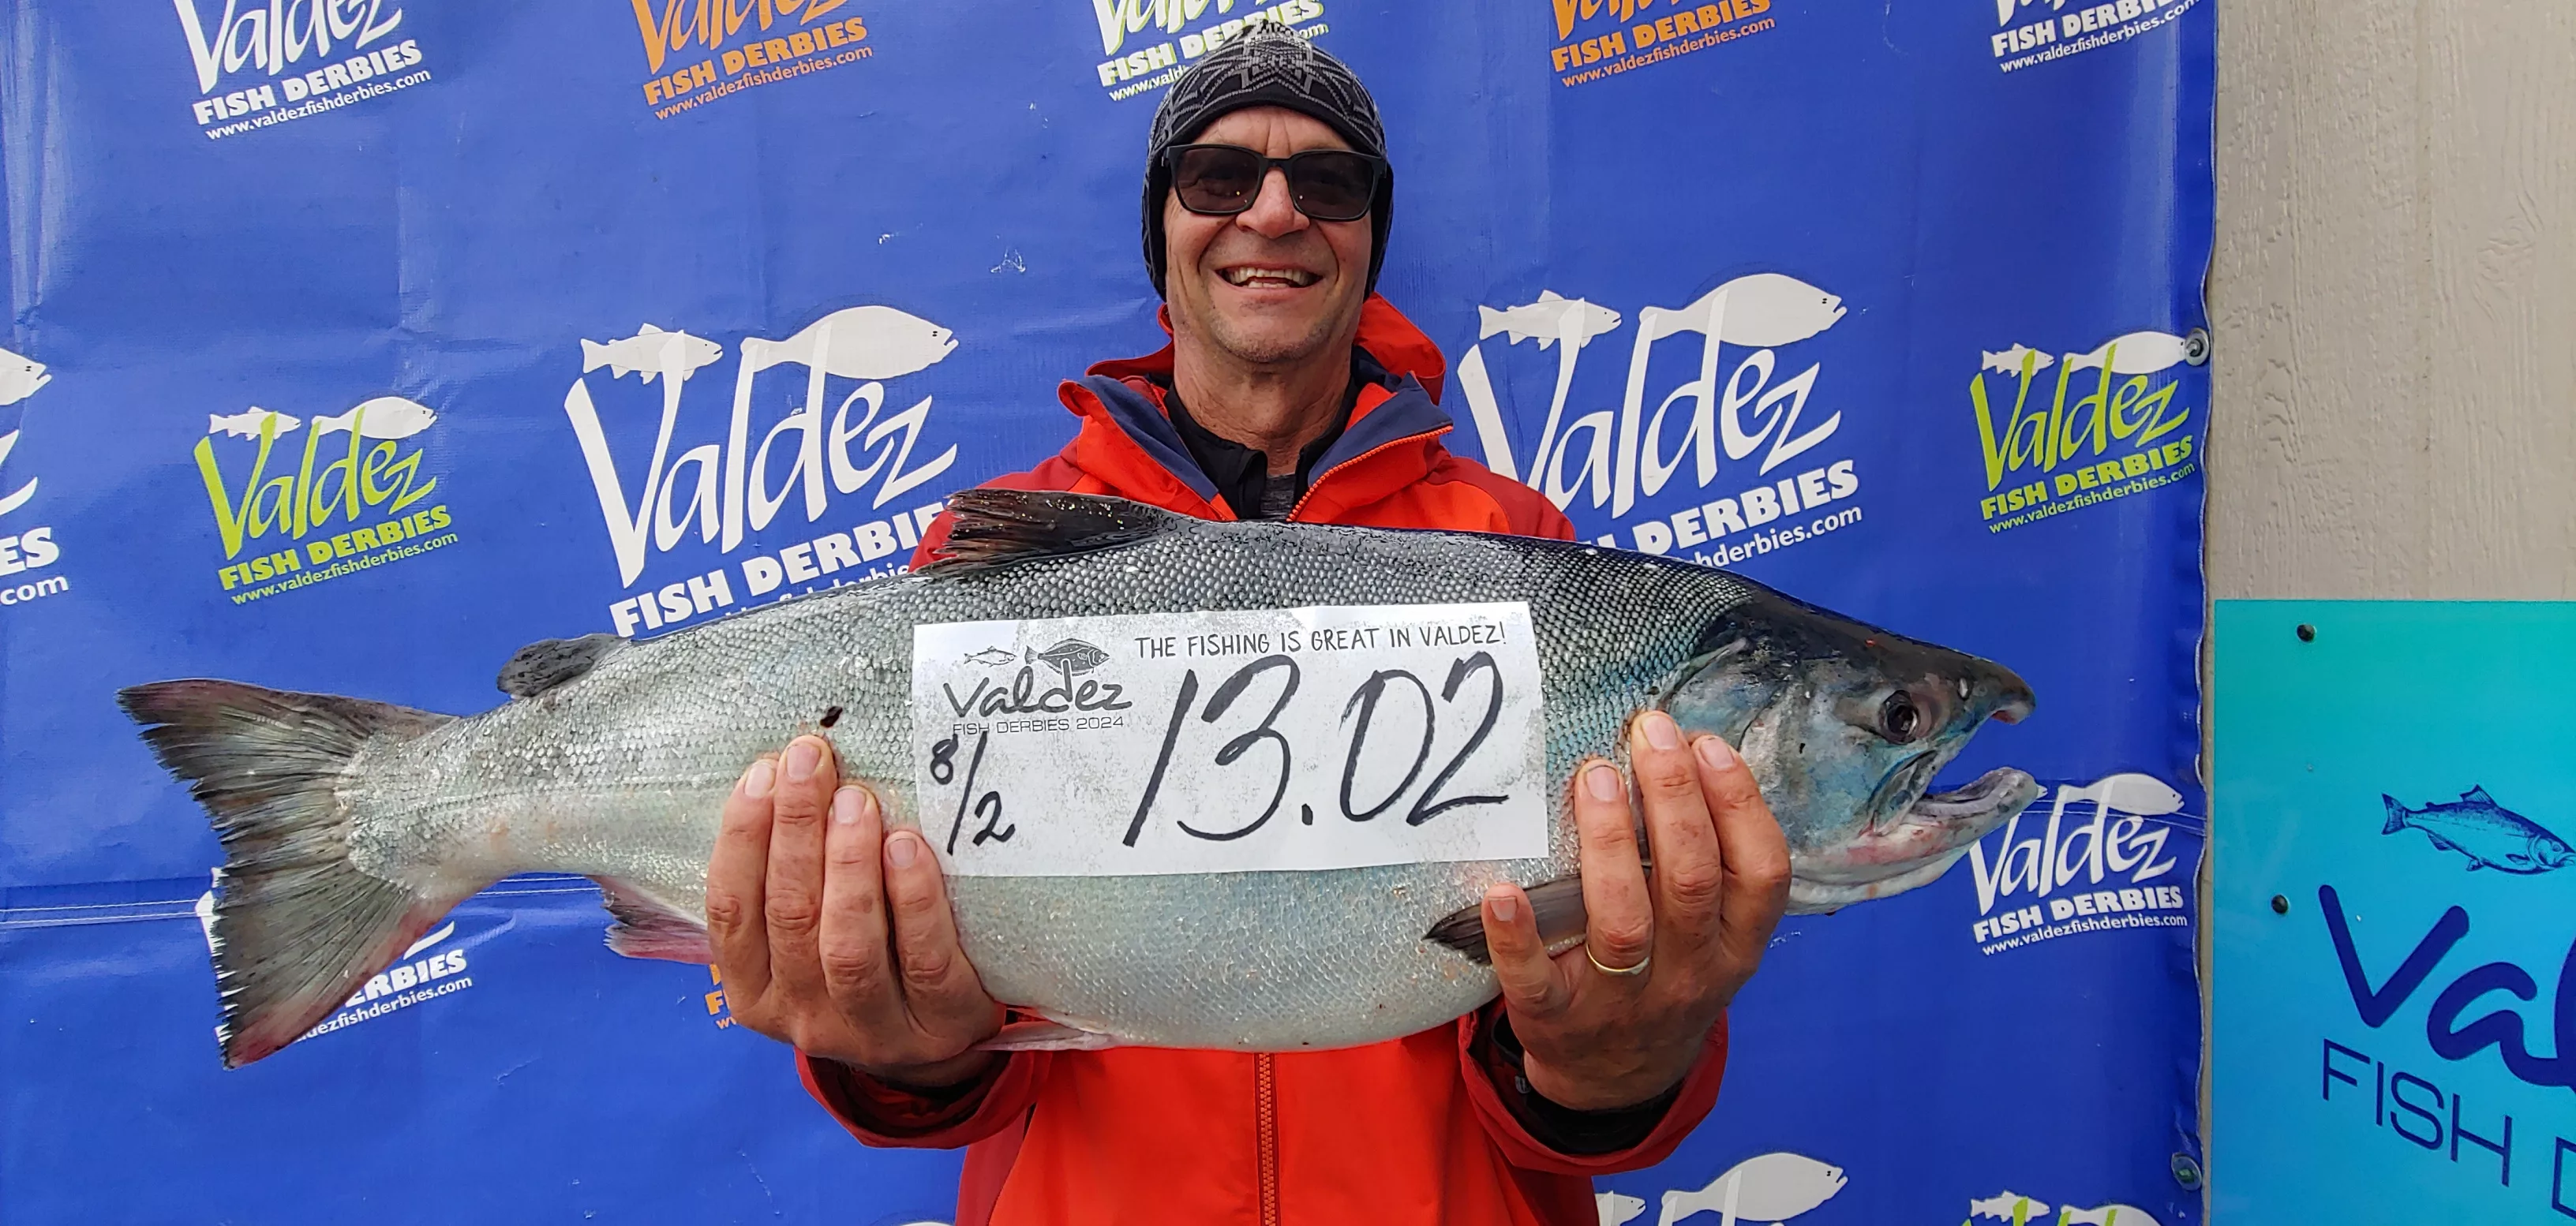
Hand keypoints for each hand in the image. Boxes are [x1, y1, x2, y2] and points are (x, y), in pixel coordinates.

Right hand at [706, 734, 1003, 1085]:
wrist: (942, 1035)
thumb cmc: (868, 958)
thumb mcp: (810, 935)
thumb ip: (791, 877)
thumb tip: (784, 773)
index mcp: (754, 991)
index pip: (730, 911)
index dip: (742, 837)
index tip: (764, 770)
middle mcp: (803, 1018)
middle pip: (789, 916)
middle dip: (795, 829)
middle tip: (812, 760)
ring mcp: (871, 1030)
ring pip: (847, 946)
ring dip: (847, 864)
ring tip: (857, 800)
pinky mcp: (938, 1024)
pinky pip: (922, 959)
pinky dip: (912, 899)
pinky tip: (906, 847)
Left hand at [1477, 711, 1790, 1111]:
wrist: (1613, 1082)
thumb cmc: (1664, 978)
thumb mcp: (1712, 939)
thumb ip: (1710, 865)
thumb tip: (1683, 754)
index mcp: (1734, 948)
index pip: (1760, 873)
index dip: (1739, 804)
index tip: (1706, 744)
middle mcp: (1687, 973)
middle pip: (1691, 882)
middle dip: (1674, 798)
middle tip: (1649, 732)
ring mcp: (1620, 1000)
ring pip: (1623, 921)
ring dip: (1611, 843)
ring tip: (1596, 776)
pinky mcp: (1555, 1017)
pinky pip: (1535, 979)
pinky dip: (1517, 935)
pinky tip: (1499, 890)